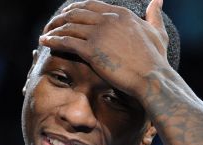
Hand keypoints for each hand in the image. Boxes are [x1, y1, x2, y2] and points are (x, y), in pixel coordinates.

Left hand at [39, 0, 169, 98]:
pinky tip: (45, 42)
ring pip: (68, 25)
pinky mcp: (91, 50)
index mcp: (121, 13)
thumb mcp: (157, 32)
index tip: (67, 16)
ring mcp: (99, 33)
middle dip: (61, 18)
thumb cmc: (156, 60)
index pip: (91, 5)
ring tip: (45, 34)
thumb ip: (154, 15)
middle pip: (76, 12)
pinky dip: (53, 40)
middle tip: (51, 25)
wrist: (152, 78)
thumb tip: (158, 0)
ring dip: (53, 28)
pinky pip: (66, 41)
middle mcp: (108, 19)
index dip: (75, 10)